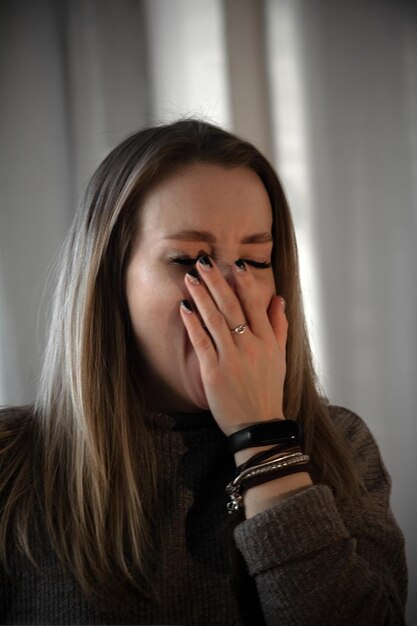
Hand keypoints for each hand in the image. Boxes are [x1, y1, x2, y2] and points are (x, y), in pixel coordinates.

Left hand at [179, 256, 287, 435]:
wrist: (258, 424)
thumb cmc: (268, 390)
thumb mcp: (280, 357)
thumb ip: (278, 326)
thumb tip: (277, 299)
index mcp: (267, 341)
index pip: (255, 304)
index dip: (245, 283)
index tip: (235, 265)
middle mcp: (250, 345)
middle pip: (232, 306)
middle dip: (217, 281)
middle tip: (204, 261)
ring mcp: (232, 357)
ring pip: (215, 319)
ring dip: (202, 296)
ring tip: (191, 277)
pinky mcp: (214, 371)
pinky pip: (202, 341)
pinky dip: (193, 323)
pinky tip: (184, 307)